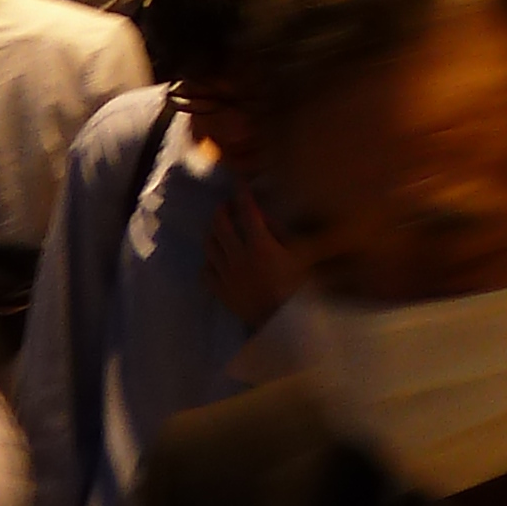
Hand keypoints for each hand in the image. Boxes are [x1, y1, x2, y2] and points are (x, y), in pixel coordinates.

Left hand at [205, 181, 300, 331]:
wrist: (284, 324)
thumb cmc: (299, 287)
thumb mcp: (300, 254)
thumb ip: (282, 233)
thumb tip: (266, 217)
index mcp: (260, 245)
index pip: (247, 211)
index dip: (242, 193)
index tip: (239, 182)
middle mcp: (238, 257)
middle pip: (220, 225)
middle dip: (222, 210)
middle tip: (227, 205)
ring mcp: (226, 275)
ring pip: (209, 246)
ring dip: (213, 232)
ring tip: (219, 228)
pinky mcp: (221, 292)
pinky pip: (206, 272)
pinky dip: (209, 261)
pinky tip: (216, 259)